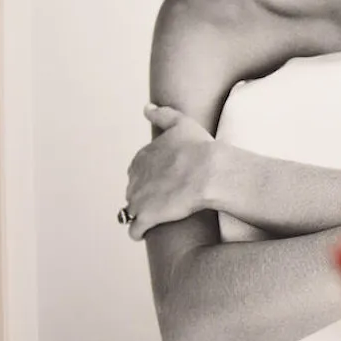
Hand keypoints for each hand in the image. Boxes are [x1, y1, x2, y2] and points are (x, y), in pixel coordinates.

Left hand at [124, 104, 217, 239]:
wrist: (208, 172)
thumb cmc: (199, 148)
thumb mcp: (181, 123)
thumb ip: (162, 114)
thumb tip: (147, 107)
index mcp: (141, 157)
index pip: (138, 170)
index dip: (151, 176)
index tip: (165, 180)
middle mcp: (135, 178)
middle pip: (134, 190)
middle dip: (144, 195)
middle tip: (163, 199)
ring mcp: (138, 199)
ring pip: (132, 210)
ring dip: (141, 213)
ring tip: (156, 216)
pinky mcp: (146, 218)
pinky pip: (134, 230)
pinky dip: (138, 232)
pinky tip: (146, 232)